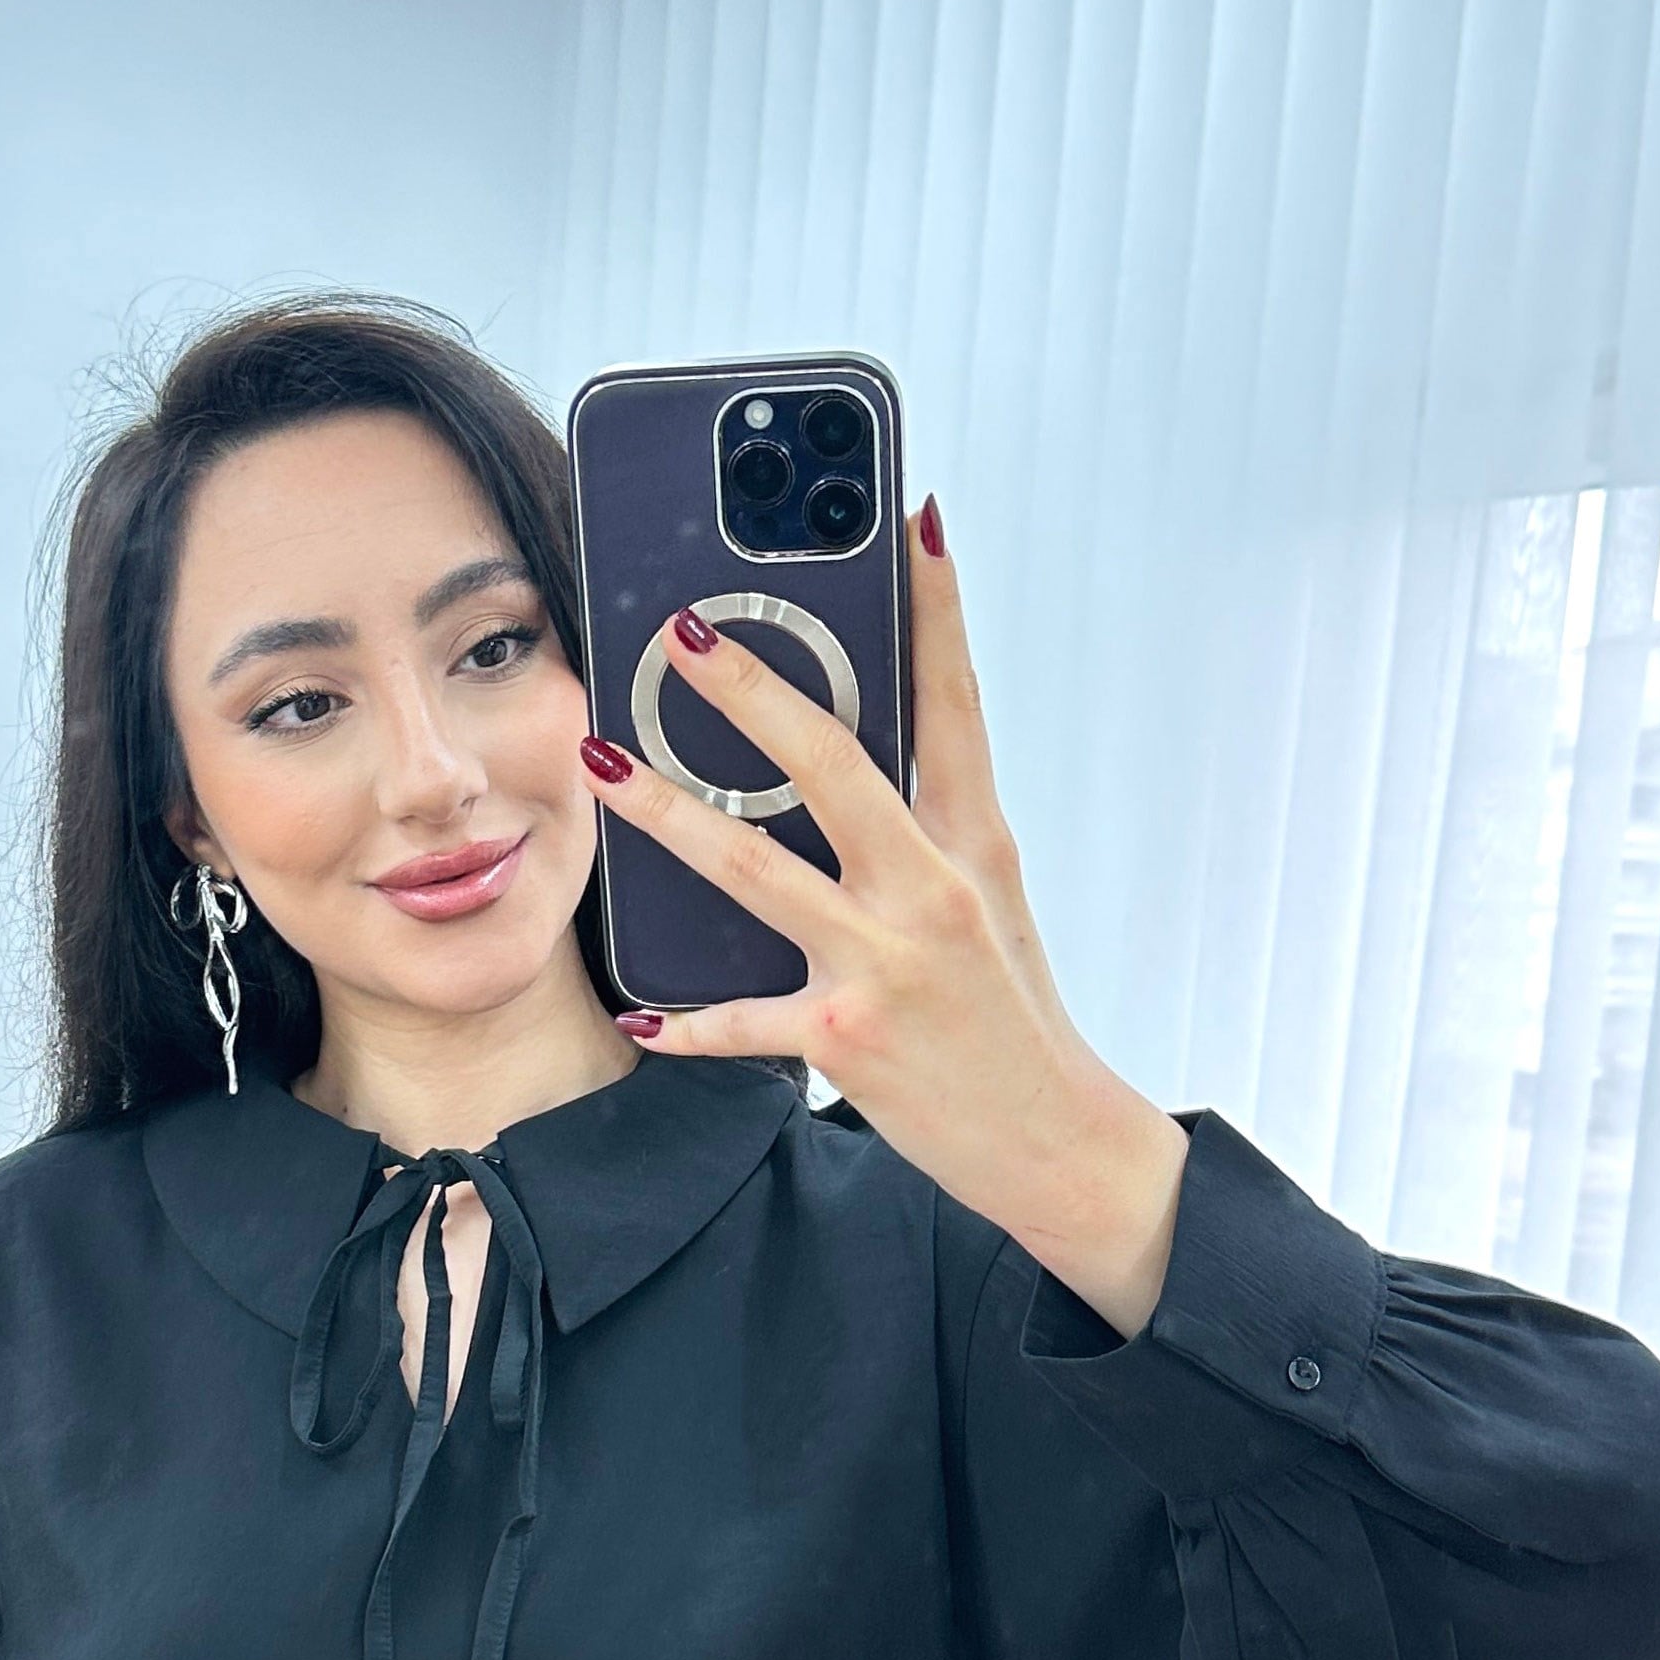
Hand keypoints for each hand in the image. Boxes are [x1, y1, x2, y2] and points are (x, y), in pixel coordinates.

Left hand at [580, 507, 1188, 1337]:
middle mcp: (933, 891)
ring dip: (669, 816)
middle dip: (750, 690)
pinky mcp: (850, 1041)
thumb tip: (851, 754)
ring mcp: (889, 964)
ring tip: (601, 765)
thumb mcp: (990, 901)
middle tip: (681, 631)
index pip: (954, 702)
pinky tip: (641, 1012)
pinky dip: (690, 1020)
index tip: (912, 517)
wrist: (1057, 1142)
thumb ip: (928, 824)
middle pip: (832, 764)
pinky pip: (747, 1022)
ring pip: (758, 873)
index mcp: (973, 844)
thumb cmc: (1008, 1014)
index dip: (937, 606)